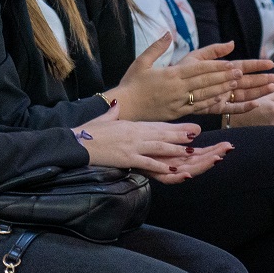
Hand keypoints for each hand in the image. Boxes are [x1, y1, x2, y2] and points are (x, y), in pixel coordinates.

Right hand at [72, 103, 224, 182]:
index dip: (174, 127)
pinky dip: (160, 165)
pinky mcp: (126, 157)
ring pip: (159, 146)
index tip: (187, 127)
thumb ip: (113, 113)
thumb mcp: (103, 119)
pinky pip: (147, 162)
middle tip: (197, 135)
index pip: (157, 125)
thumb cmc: (87, 131)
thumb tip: (117, 105)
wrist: (76, 142)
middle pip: (162, 133)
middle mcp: (134, 133)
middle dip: (181, 135)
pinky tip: (172, 168)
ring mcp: (131, 145)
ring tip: (191, 150)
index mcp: (131, 125)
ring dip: (176, 149)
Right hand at [109, 37, 273, 120]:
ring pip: (204, 95)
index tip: (231, 63)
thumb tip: (168, 32)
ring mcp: (177, 102)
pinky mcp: (176, 113)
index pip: (198, 70)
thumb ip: (157, 47)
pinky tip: (221, 99)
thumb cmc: (131, 84)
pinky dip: (210, 103)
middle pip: (205, 82)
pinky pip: (197, 108)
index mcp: (170, 75)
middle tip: (241, 72)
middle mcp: (177, 89)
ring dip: (222, 89)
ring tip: (236, 84)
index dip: (216, 67)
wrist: (124, 107)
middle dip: (225, 77)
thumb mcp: (142, 62)